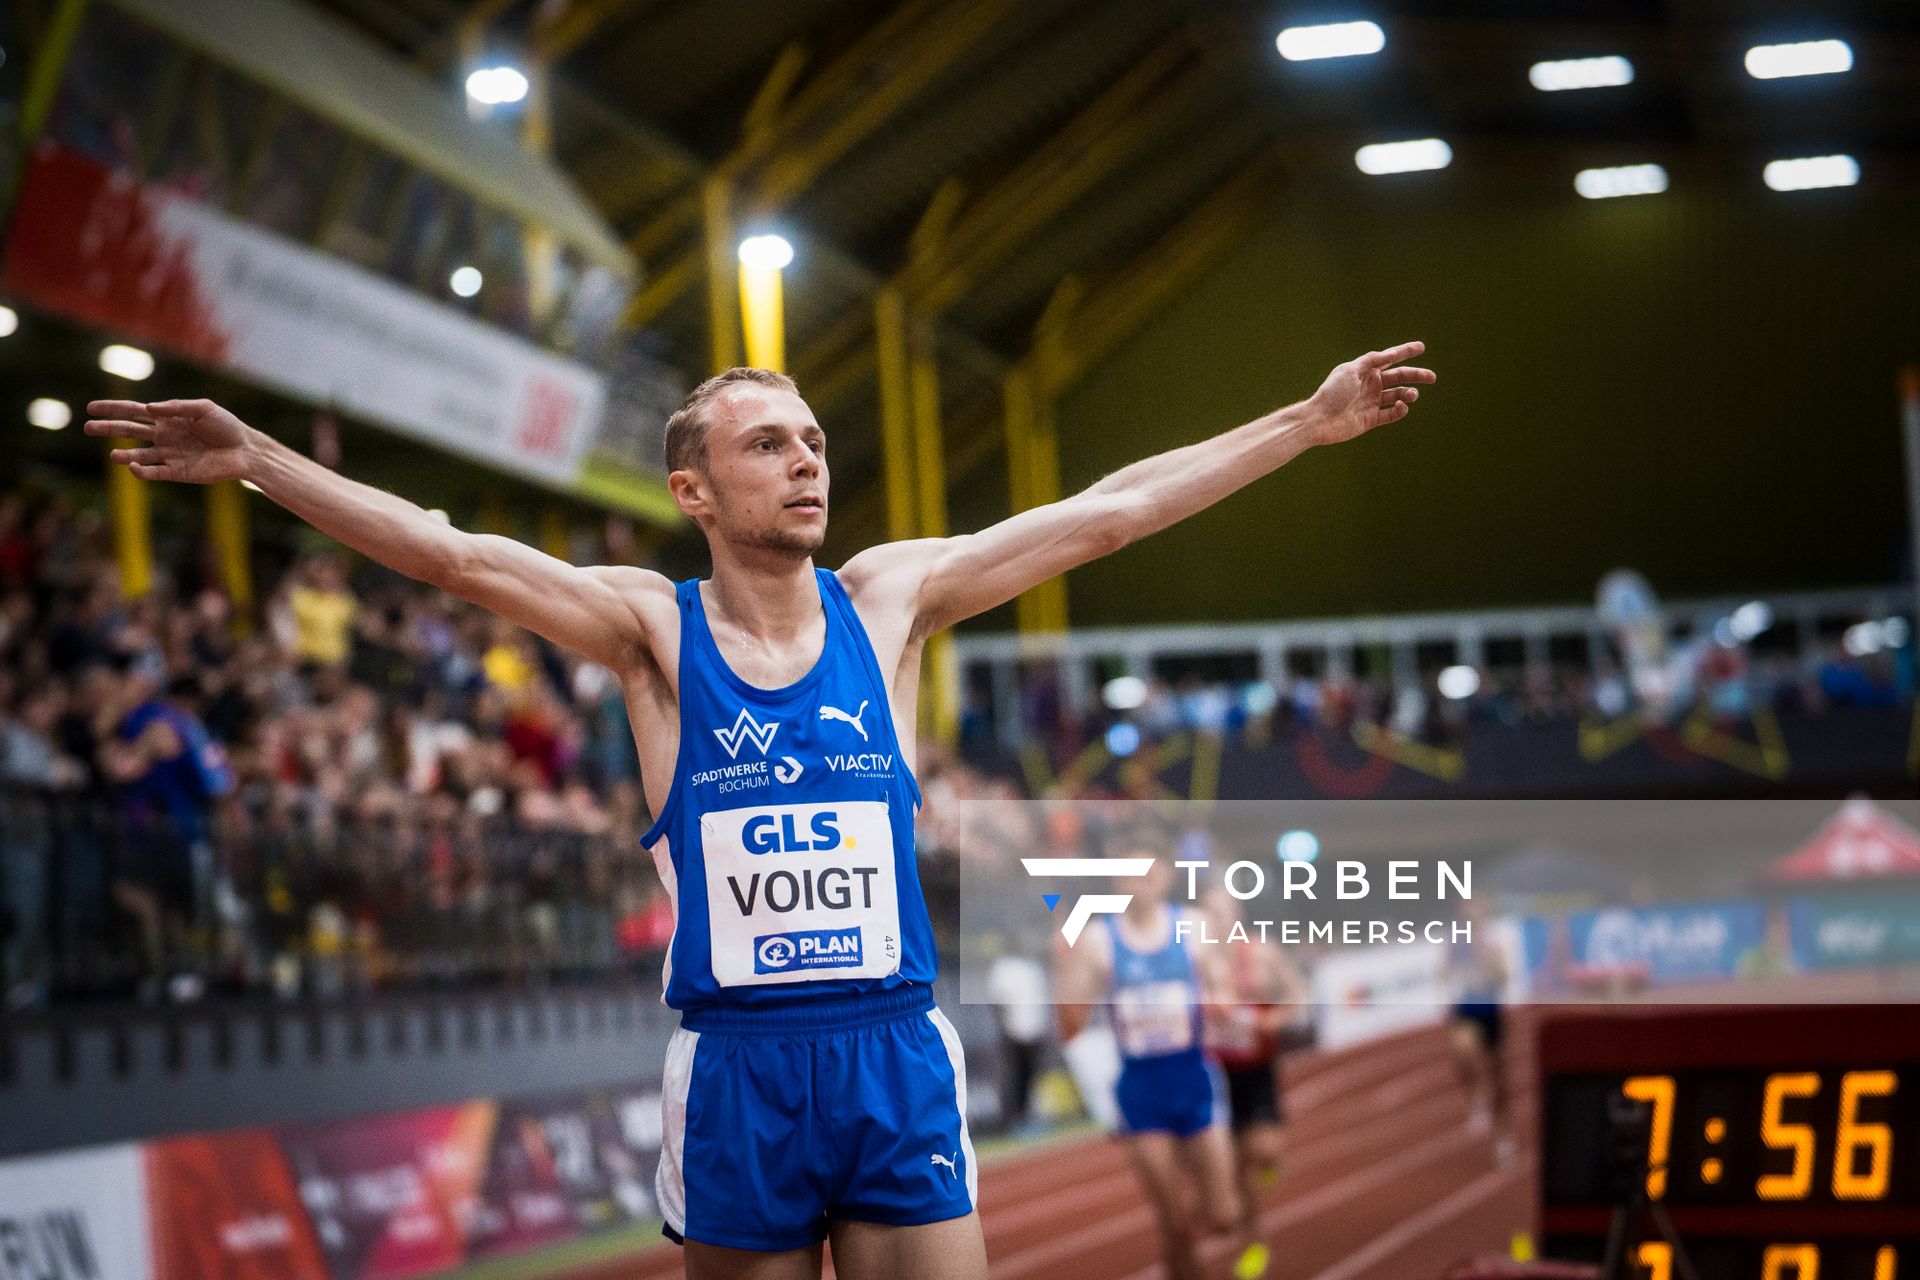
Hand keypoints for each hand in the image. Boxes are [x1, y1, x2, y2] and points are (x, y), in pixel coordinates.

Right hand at [85, 398, 255, 484]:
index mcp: (168, 418)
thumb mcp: (204, 408)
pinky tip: (132, 466)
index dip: (113, 409)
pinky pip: (155, 472)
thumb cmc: (227, 426)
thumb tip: (148, 408)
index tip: (91, 407)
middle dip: (108, 429)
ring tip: (113, 455)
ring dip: (123, 455)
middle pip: (129, 431)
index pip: (134, 411)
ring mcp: (169, 455)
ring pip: (139, 455)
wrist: (246, 451)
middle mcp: (164, 436)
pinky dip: (142, 471)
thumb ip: (176, 407)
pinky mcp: (178, 472)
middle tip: (87, 427)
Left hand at [1305, 341, 1436, 445]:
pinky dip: (1400, 410)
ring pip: (1398, 395)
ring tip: (1411, 395)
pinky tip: (1401, 406)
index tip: (1421, 347)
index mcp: (1365, 370)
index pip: (1390, 358)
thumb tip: (1392, 353)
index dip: (1405, 352)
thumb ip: (1372, 361)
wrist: (1319, 420)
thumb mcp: (1351, 370)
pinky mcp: (1371, 419)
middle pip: (1399, 377)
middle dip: (1416, 375)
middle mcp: (1370, 385)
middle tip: (1432, 377)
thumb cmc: (1332, 392)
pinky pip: (1391, 414)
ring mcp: (1371, 402)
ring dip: (1408, 393)